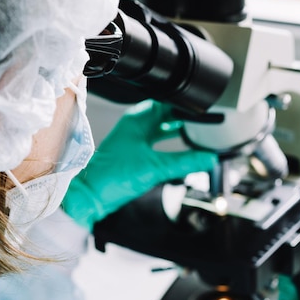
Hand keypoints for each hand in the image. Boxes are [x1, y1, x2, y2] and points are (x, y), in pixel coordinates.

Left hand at [62, 99, 217, 230]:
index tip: (203, 111)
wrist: (92, 196)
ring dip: (177, 131)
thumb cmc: (111, 177)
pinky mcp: (133, 153)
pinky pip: (156, 142)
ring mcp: (133, 139)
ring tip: (197, 134)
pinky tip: (181, 150)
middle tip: (204, 122)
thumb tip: (208, 158)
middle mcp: (134, 126)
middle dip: (184, 118)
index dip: (185, 106)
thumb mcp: (155, 168)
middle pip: (165, 114)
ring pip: (161, 128)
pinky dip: (169, 144)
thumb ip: (184, 162)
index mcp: (136, 120)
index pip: (166, 103)